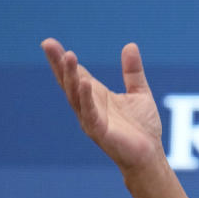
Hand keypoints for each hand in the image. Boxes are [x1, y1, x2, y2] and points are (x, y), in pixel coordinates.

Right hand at [41, 38, 163, 170]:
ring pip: (75, 95)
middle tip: (48, 44)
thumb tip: (130, 45)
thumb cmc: (143, 126)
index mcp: (97, 96)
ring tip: (68, 56)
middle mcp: (90, 106)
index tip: (50, 42)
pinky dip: (86, 98)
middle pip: (70, 82)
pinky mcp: (99, 131)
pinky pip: (90, 113)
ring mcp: (91, 119)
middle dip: (58, 64)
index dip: (64, 59)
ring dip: (70, 76)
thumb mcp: (139, 92)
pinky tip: (84, 82)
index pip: (77, 74)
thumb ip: (132, 71)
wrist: (150, 154)